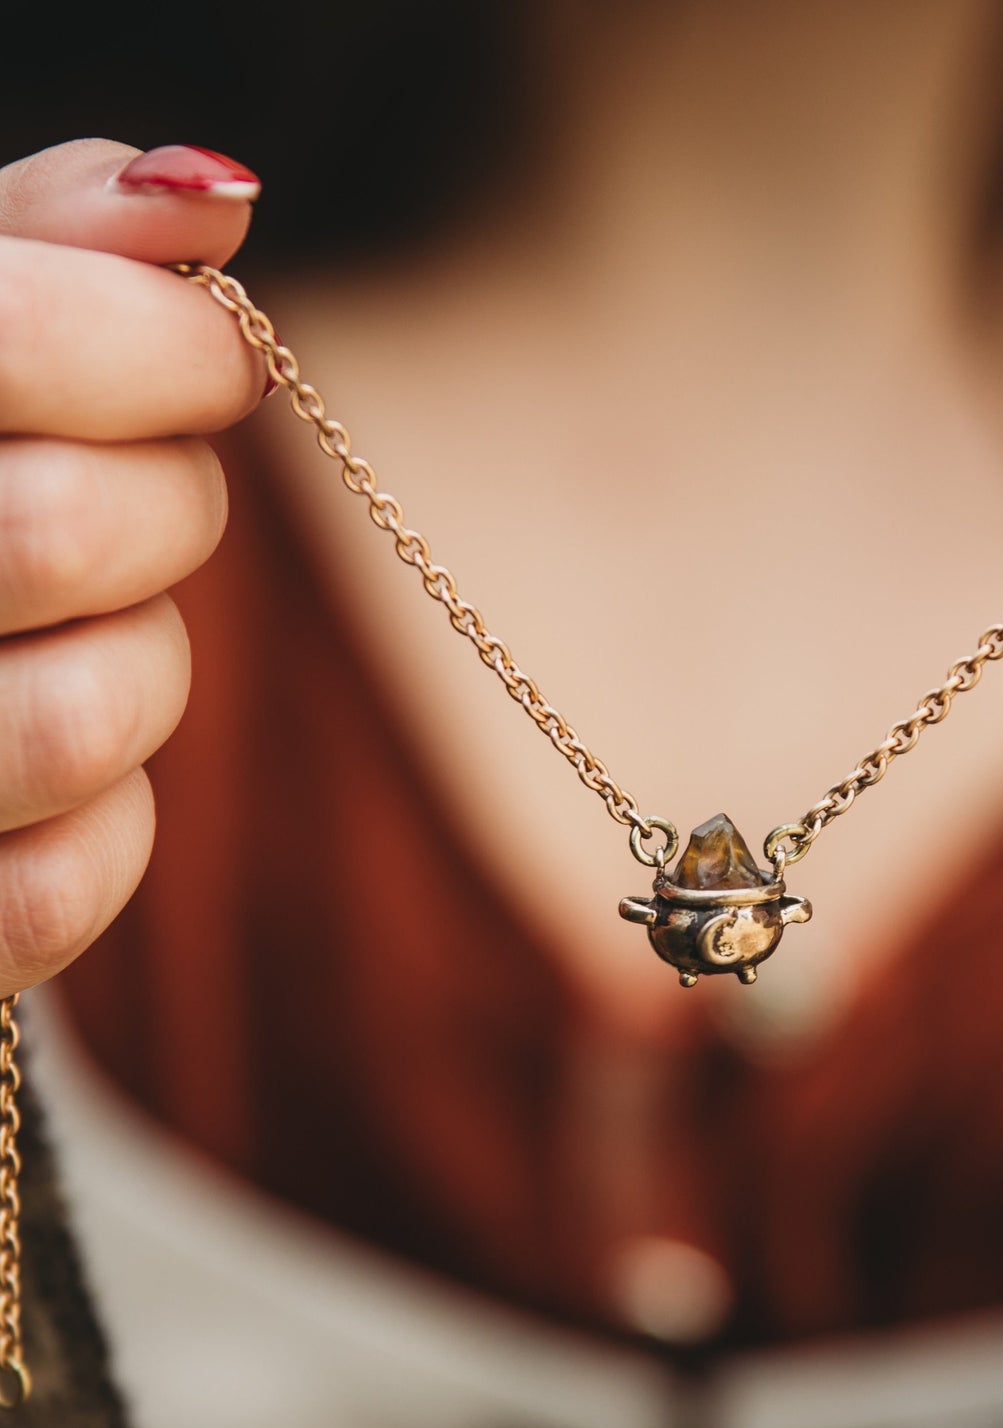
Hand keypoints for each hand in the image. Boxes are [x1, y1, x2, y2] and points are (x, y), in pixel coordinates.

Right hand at [0, 140, 264, 996]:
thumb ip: (47, 243)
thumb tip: (213, 193)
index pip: (21, 338)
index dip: (164, 345)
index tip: (215, 358)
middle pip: (69, 532)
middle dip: (168, 510)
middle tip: (144, 501)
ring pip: (88, 720)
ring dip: (144, 671)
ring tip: (86, 638)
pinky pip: (65, 892)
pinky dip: (110, 831)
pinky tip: (62, 773)